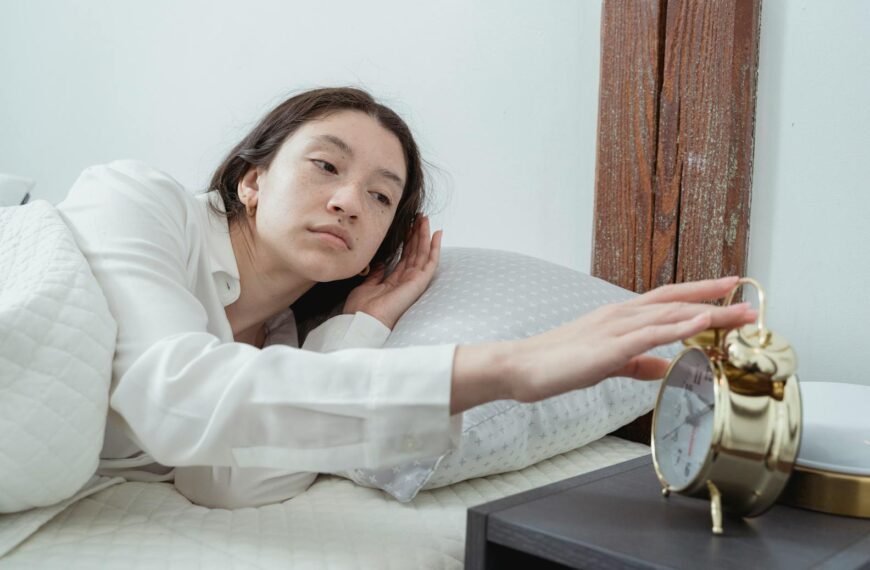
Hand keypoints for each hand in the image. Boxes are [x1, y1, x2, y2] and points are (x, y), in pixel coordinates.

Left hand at [343, 215, 441, 328]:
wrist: (363, 321)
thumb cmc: (361, 309)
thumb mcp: (367, 285)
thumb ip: (377, 274)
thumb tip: (382, 262)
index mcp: (394, 282)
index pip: (404, 257)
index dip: (407, 241)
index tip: (407, 225)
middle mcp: (406, 281)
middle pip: (415, 253)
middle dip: (417, 234)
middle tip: (418, 217)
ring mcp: (414, 281)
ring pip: (423, 254)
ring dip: (425, 235)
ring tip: (425, 219)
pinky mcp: (419, 282)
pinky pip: (430, 262)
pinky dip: (435, 248)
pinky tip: (437, 234)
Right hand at [451, 276, 758, 412]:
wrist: (521, 367)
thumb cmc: (556, 364)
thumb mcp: (605, 364)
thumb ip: (637, 363)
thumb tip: (665, 365)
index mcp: (618, 317)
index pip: (667, 300)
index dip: (699, 295)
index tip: (728, 291)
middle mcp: (620, 315)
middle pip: (676, 302)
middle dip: (715, 299)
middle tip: (749, 300)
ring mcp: (615, 328)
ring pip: (669, 314)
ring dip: (708, 311)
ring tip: (739, 311)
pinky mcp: (609, 346)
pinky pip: (650, 333)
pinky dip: (679, 325)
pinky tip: (702, 321)